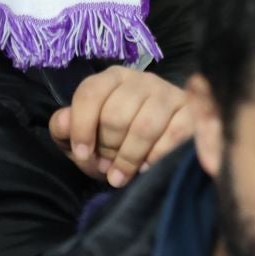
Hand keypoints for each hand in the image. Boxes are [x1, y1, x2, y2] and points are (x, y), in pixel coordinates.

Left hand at [49, 66, 194, 187]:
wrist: (158, 148)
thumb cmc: (116, 141)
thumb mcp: (84, 137)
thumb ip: (65, 129)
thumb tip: (63, 121)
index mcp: (112, 78)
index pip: (90, 93)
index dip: (82, 127)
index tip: (83, 154)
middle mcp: (141, 79)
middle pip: (116, 115)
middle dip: (108, 149)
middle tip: (107, 168)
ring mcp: (168, 93)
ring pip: (143, 127)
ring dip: (129, 158)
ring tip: (122, 176)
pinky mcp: (190, 112)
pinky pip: (172, 137)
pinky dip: (155, 158)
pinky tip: (148, 167)